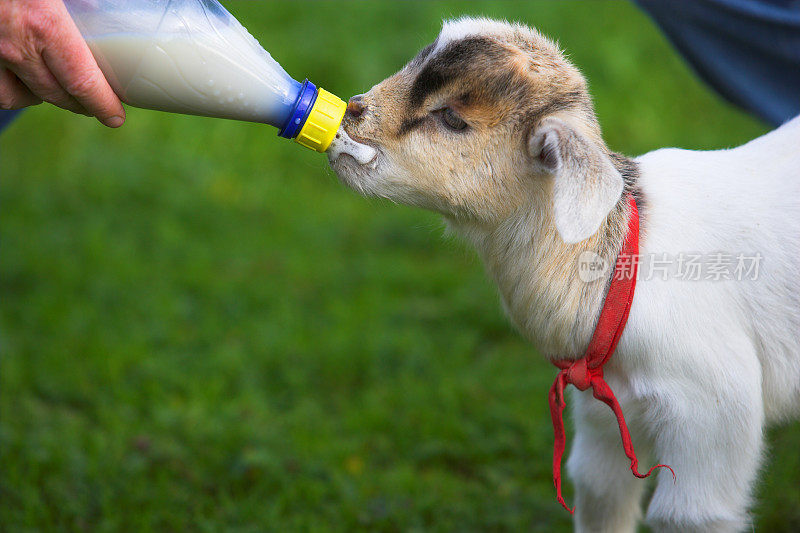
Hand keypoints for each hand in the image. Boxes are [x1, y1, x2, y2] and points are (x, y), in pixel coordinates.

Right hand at [0, 0, 123, 126]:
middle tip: (93, 105)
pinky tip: (16, 77)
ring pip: (14, 96)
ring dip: (38, 97)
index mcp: (43, 24)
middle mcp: (12, 45)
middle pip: (54, 94)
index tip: (115, 117)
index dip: (102, 104)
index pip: (82, 82)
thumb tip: (97, 7)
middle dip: (79, 104)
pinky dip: (5, 87)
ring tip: (54, 89)